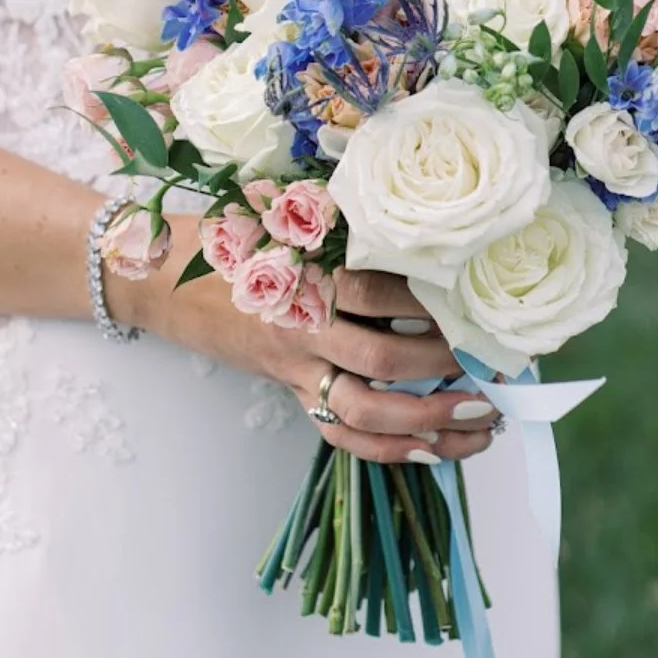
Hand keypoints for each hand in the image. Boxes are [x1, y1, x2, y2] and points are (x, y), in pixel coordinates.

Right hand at [117, 218, 497, 464]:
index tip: (483, 302)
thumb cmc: (227, 232)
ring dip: (429, 420)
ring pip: (366, 409)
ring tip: (484, 421)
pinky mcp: (287, 389)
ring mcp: (293, 364)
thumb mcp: (281, 209)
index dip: (435, 301)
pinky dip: (389, 448)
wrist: (157, 275)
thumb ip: (341, 217)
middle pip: (383, 355)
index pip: (380, 289)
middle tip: (500, 366)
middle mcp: (302, 324)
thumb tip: (420, 218)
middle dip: (447, 365)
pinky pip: (340, 431)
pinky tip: (433, 448)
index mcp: (305, 270)